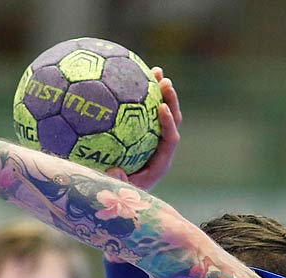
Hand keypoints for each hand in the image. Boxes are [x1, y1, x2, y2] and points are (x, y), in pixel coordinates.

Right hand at [107, 68, 182, 190]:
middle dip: (170, 101)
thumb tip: (116, 171)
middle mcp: (158, 150)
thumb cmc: (114, 196)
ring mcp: (150, 141)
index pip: (170, 140)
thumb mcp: (116, 193)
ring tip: (155, 71)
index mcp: (159, 163)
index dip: (168, 123)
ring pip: (158, 114)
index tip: (161, 107)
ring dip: (158, 93)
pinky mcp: (140, 136)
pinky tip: (126, 77)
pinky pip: (140, 114)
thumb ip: (117, 183)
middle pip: (171, 121)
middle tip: (165, 82)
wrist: (114, 199)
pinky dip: (138, 98)